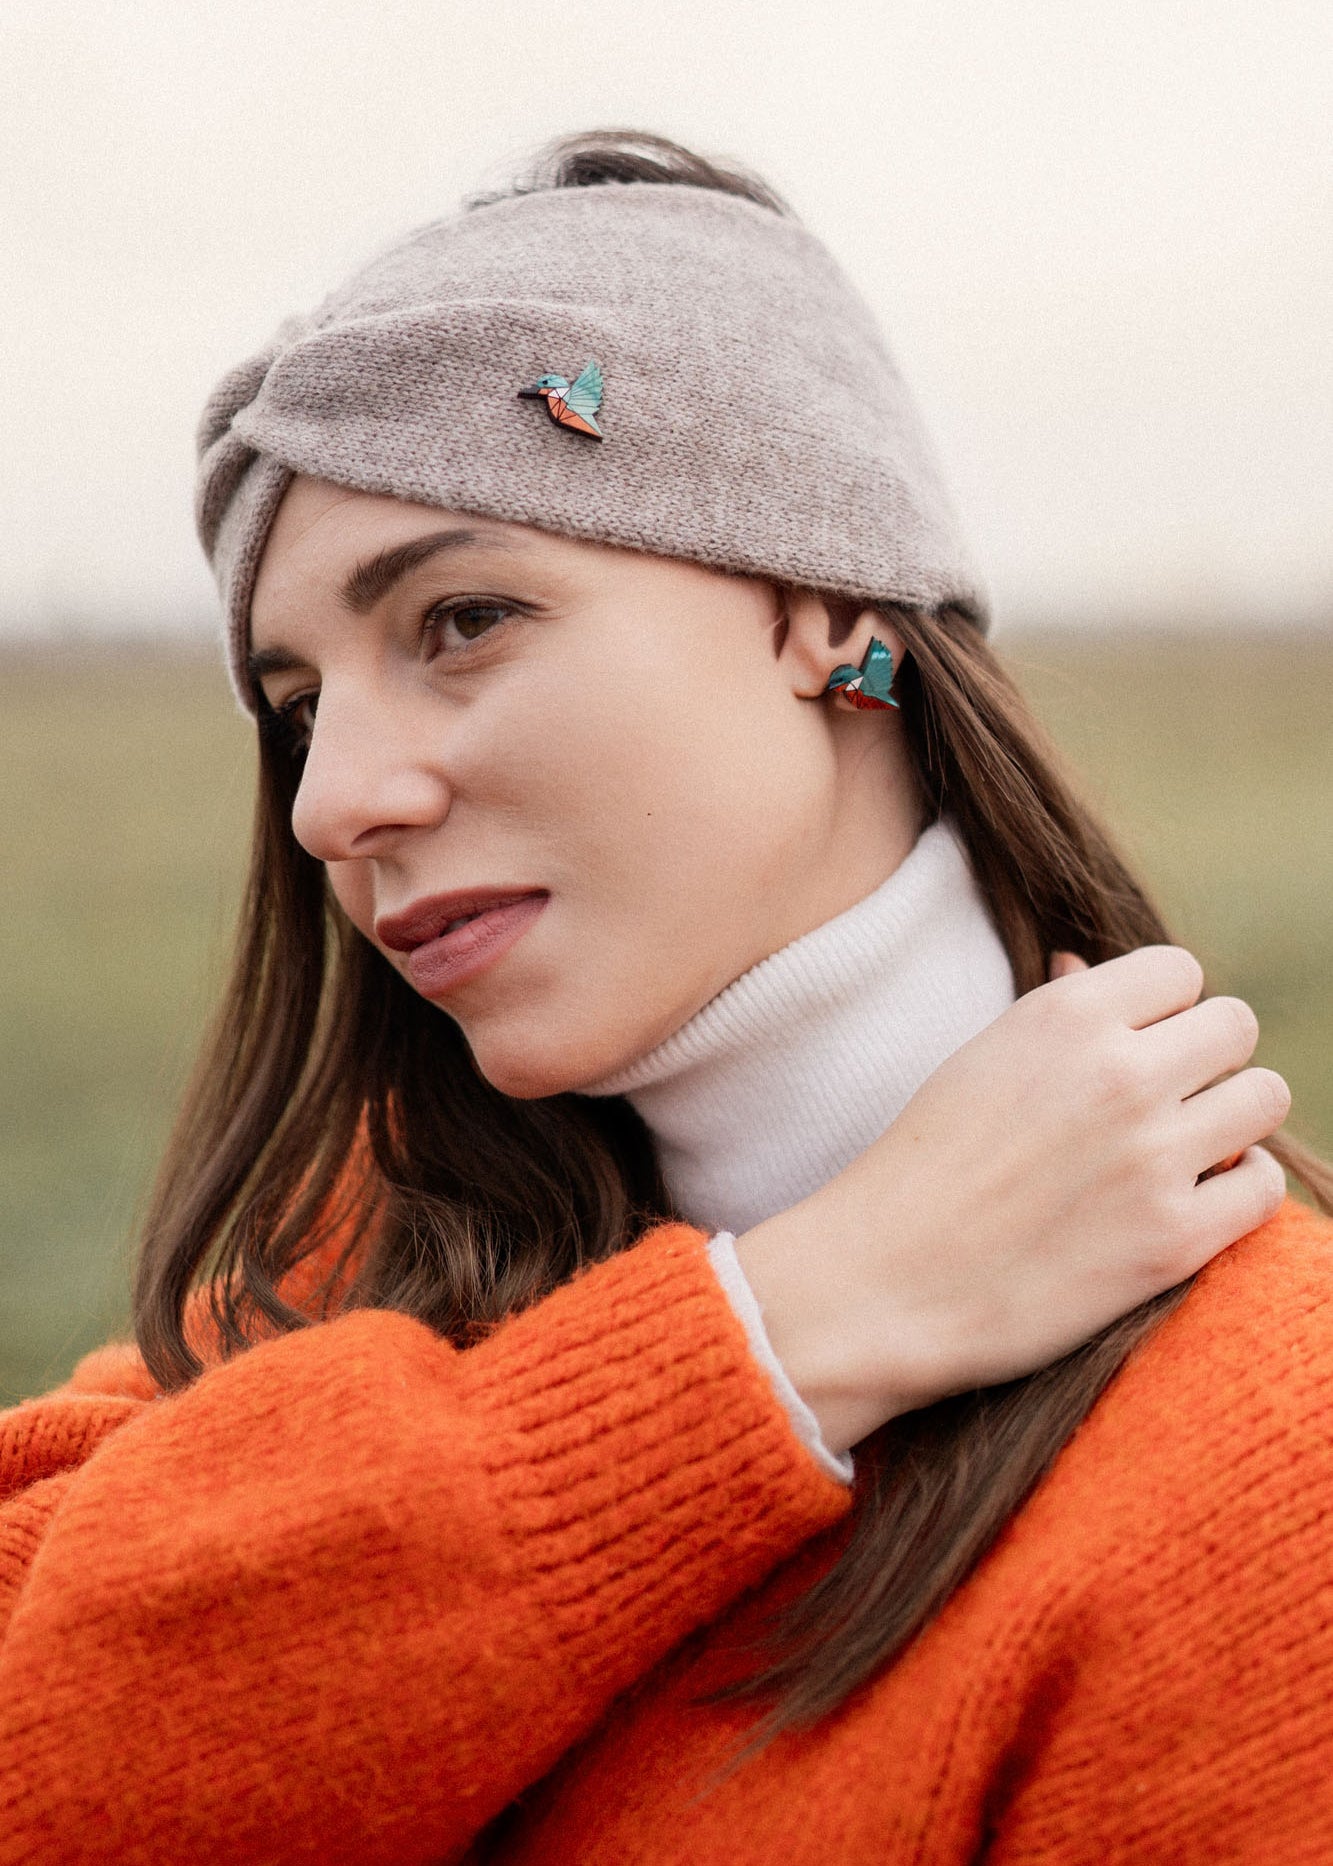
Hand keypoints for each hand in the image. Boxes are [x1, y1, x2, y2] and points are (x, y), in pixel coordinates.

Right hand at [735, 945, 1289, 1453]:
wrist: (883, 1282)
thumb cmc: (922, 1168)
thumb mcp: (977, 1060)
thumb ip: (1050, 1010)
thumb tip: (1084, 963)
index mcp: (1066, 1015)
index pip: (1180, 970)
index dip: (1163, 1011)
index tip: (1138, 1048)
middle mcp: (1120, 1073)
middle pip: (1236, 1026)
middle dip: (1209, 1059)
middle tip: (1169, 1101)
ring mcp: (1153, 1156)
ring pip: (1265, 1098)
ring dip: (1233, 1120)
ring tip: (1188, 1148)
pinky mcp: (1174, 1239)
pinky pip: (1265, 1187)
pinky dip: (1240, 1191)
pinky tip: (1197, 1198)